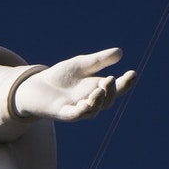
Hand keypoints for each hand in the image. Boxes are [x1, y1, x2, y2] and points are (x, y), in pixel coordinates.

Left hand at [13, 48, 135, 122]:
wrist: (36, 86)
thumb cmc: (61, 77)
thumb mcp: (81, 64)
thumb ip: (99, 61)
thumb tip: (120, 53)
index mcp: (97, 89)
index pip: (116, 88)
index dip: (126, 83)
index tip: (132, 73)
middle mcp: (90, 101)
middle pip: (107, 101)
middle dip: (111, 91)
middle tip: (108, 79)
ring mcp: (77, 109)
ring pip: (93, 111)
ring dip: (98, 101)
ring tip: (99, 89)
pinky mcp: (62, 113)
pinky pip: (74, 115)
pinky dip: (81, 111)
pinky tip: (85, 105)